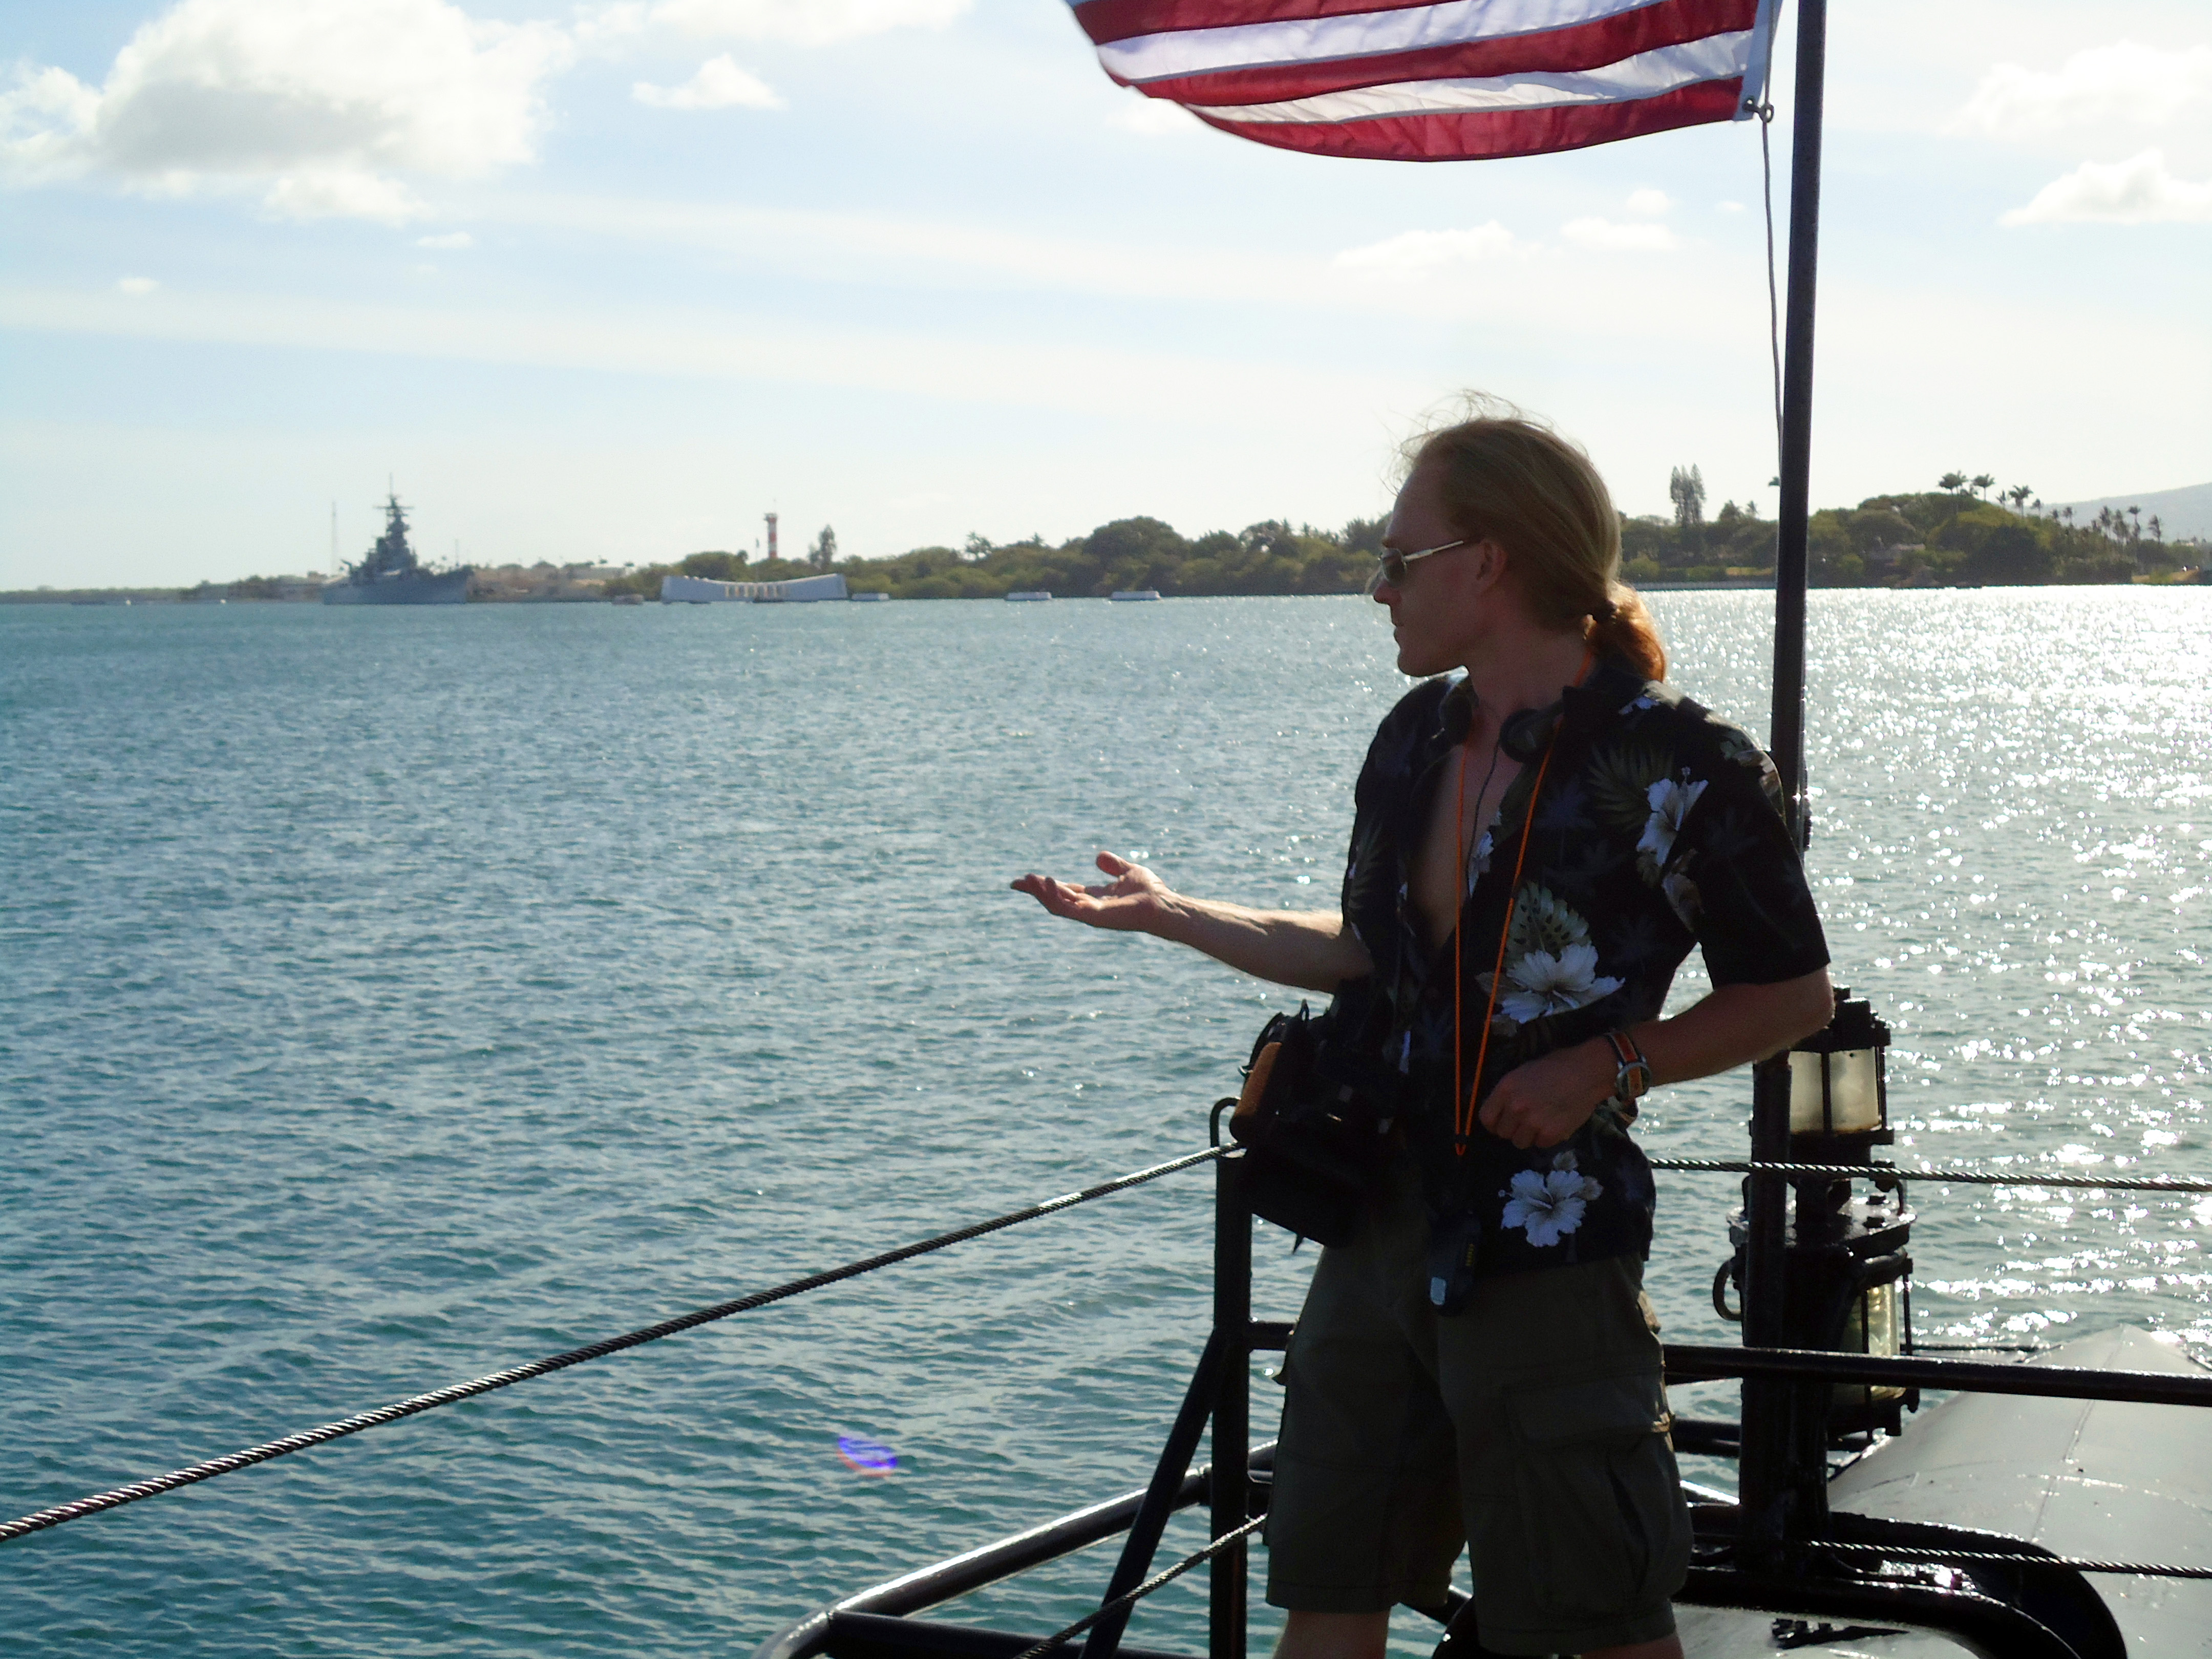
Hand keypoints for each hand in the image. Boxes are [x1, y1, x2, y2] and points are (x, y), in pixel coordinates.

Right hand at [1010, 852, 1174, 933]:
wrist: (1163, 905)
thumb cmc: (1151, 892)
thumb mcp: (1128, 871)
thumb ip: (1113, 865)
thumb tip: (1098, 857)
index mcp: (1095, 898)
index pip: (1064, 892)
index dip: (1046, 885)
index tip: (1026, 878)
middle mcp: (1089, 908)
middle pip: (1055, 899)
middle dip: (1035, 891)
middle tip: (1016, 882)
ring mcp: (1089, 914)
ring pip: (1056, 906)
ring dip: (1040, 893)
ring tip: (1027, 880)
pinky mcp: (1093, 916)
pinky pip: (1068, 908)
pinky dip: (1055, 896)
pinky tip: (1047, 881)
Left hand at [1477, 1039, 1614, 1149]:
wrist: (1586, 1072)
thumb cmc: (1556, 1067)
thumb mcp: (1524, 1072)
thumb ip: (1510, 1092)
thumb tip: (1503, 1111)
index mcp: (1506, 1089)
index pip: (1486, 1118)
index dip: (1493, 1123)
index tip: (1501, 1123)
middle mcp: (1516, 1107)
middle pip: (1503, 1133)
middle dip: (1513, 1129)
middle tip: (1527, 1122)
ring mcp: (1533, 1122)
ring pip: (1520, 1142)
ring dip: (1529, 1136)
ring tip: (1541, 1123)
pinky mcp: (1550, 1134)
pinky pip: (1541, 1144)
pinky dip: (1547, 1138)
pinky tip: (1555, 1124)